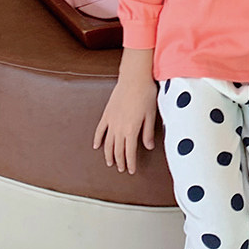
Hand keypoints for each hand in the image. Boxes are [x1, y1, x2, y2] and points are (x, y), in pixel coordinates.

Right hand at [93, 48, 156, 173]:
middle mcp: (119, 128)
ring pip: (108, 143)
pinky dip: (98, 139)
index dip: (130, 163)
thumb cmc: (145, 94)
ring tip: (110, 163)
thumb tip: (148, 147)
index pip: (129, 152)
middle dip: (119, 162)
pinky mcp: (106, 113)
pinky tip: (97, 146)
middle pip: (117, 150)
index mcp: (131, 129)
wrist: (134, 78)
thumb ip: (147, 133)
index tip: (131, 170)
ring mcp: (111, 121)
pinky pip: (100, 130)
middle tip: (121, 169)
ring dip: (108, 154)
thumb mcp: (151, 115)